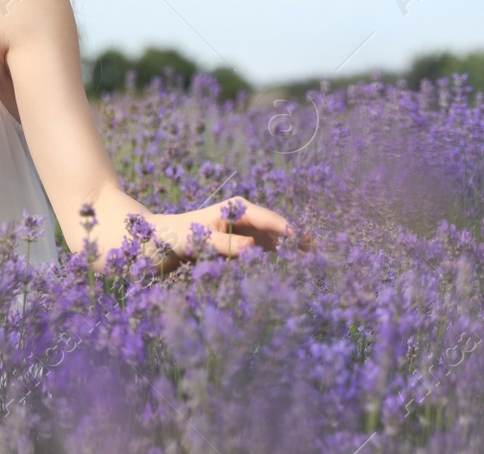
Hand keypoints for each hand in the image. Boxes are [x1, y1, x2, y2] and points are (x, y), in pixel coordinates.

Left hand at [160, 195, 310, 260]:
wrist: (161, 242)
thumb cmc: (177, 235)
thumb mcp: (199, 240)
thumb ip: (226, 244)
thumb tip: (254, 246)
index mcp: (240, 207)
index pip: (272, 221)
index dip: (292, 233)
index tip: (309, 246)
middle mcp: (248, 217)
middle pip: (280, 231)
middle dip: (300, 243)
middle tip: (321, 260)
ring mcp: (248, 232)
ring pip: (277, 244)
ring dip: (292, 255)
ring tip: (313, 271)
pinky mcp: (245, 247)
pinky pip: (267, 254)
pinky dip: (279, 263)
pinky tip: (292, 275)